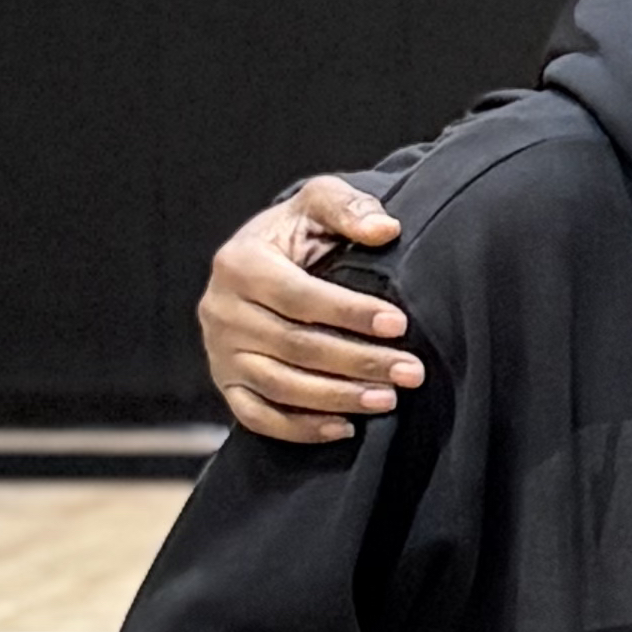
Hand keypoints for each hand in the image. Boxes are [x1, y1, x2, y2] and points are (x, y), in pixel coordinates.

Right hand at [204, 178, 416, 441]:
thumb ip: (348, 208)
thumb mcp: (318, 203)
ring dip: (338, 397)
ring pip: (281, 386)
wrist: (264, 262)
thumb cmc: (298, 232)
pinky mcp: (227, 383)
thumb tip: (384, 229)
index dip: (349, 312)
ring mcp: (220, 352)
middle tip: (411, 372)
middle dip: (358, 362)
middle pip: (295, 346)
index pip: (298, 296)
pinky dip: (301, 428)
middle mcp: (220, 310)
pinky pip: (258, 416)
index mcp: (239, 263)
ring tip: (389, 399)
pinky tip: (346, 427)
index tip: (398, 324)